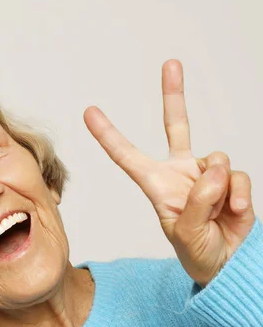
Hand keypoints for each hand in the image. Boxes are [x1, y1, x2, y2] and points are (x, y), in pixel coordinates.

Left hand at [83, 59, 255, 287]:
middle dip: (174, 93)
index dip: (108, 134)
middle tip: (171, 63)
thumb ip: (196, 203)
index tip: (89, 112)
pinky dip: (239, 195)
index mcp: (155, 184)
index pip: (127, 155)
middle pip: (177, 125)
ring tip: (217, 213)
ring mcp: (208, 174)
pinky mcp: (233, 180)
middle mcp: (180, 172)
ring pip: (216, 159)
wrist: (229, 263)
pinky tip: (235, 211)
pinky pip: (238, 176)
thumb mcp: (186, 235)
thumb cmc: (197, 252)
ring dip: (218, 188)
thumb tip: (214, 171)